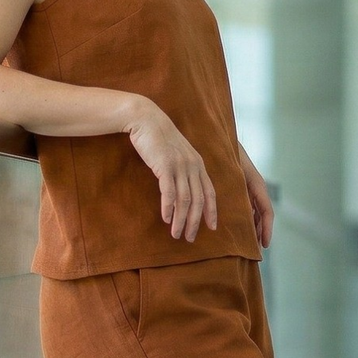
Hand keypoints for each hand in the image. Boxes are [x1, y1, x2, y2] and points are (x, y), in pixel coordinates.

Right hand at [123, 98, 218, 242]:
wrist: (146, 119)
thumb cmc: (159, 138)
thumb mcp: (177, 154)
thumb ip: (183, 169)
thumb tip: (183, 190)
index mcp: (198, 164)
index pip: (210, 192)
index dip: (212, 211)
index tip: (212, 227)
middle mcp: (193, 166)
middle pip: (199, 201)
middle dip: (196, 222)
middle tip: (190, 238)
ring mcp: (180, 165)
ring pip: (185, 200)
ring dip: (181, 220)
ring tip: (176, 234)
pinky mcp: (165, 165)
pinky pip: (169, 192)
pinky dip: (168, 207)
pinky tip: (166, 218)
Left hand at [236, 143, 273, 248]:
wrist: (220, 136)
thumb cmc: (226, 151)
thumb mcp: (233, 171)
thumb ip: (238, 189)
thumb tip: (243, 211)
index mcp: (256, 184)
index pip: (267, 211)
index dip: (266, 229)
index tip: (264, 245)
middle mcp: (255, 186)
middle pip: (262, 214)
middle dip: (261, 232)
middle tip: (257, 250)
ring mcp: (249, 186)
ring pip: (255, 211)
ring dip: (253, 226)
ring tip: (247, 243)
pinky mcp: (241, 185)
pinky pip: (247, 205)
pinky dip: (245, 218)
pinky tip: (237, 227)